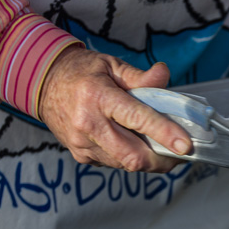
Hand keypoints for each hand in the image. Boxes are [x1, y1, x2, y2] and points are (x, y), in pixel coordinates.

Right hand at [38, 47, 192, 171]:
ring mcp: (82, 144)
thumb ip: (140, 76)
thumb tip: (164, 75)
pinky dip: (131, 157)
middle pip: (132, 155)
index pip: (137, 119)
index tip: (185, 145)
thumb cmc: (82, 72)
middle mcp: (87, 124)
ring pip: (125, 164)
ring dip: (149, 161)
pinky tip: (138, 145)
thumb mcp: (112, 65)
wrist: (43, 83)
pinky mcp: (81, 155)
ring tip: (164, 148)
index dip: (164, 133)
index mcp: (98, 96)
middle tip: (182, 154)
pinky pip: (114, 163)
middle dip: (162, 160)